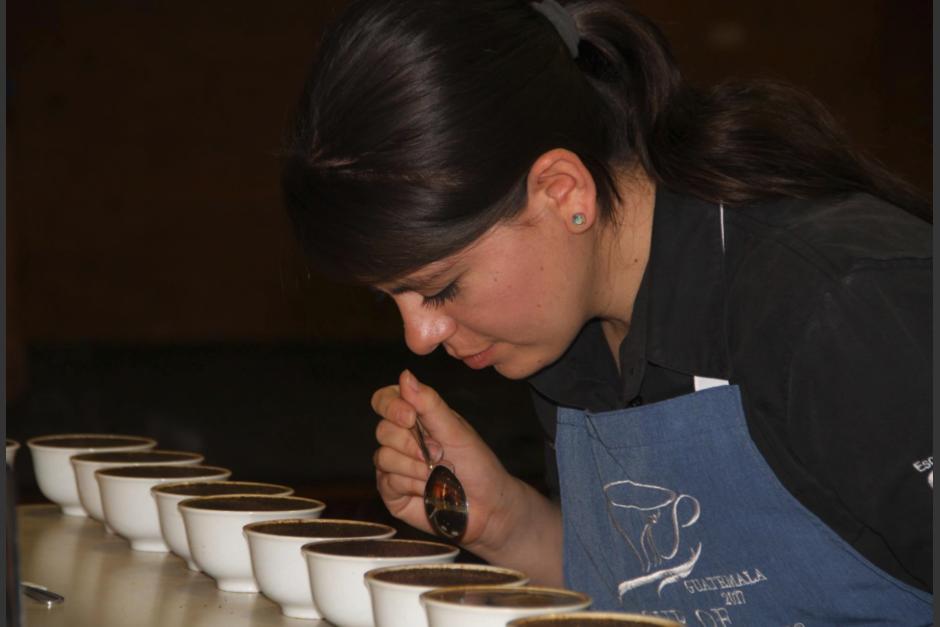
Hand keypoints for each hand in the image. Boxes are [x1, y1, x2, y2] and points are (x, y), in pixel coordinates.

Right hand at [370, 369, 514, 547]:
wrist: (487, 504)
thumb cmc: (476, 463)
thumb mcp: (455, 430)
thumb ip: (429, 404)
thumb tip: (405, 375)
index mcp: (414, 417)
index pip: (384, 400)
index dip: (391, 406)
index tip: (410, 417)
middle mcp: (399, 439)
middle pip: (382, 430)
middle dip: (412, 443)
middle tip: (439, 453)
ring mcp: (393, 466)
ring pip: (383, 457)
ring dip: (415, 467)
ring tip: (438, 474)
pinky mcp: (391, 492)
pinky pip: (388, 481)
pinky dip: (412, 484)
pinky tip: (428, 489)